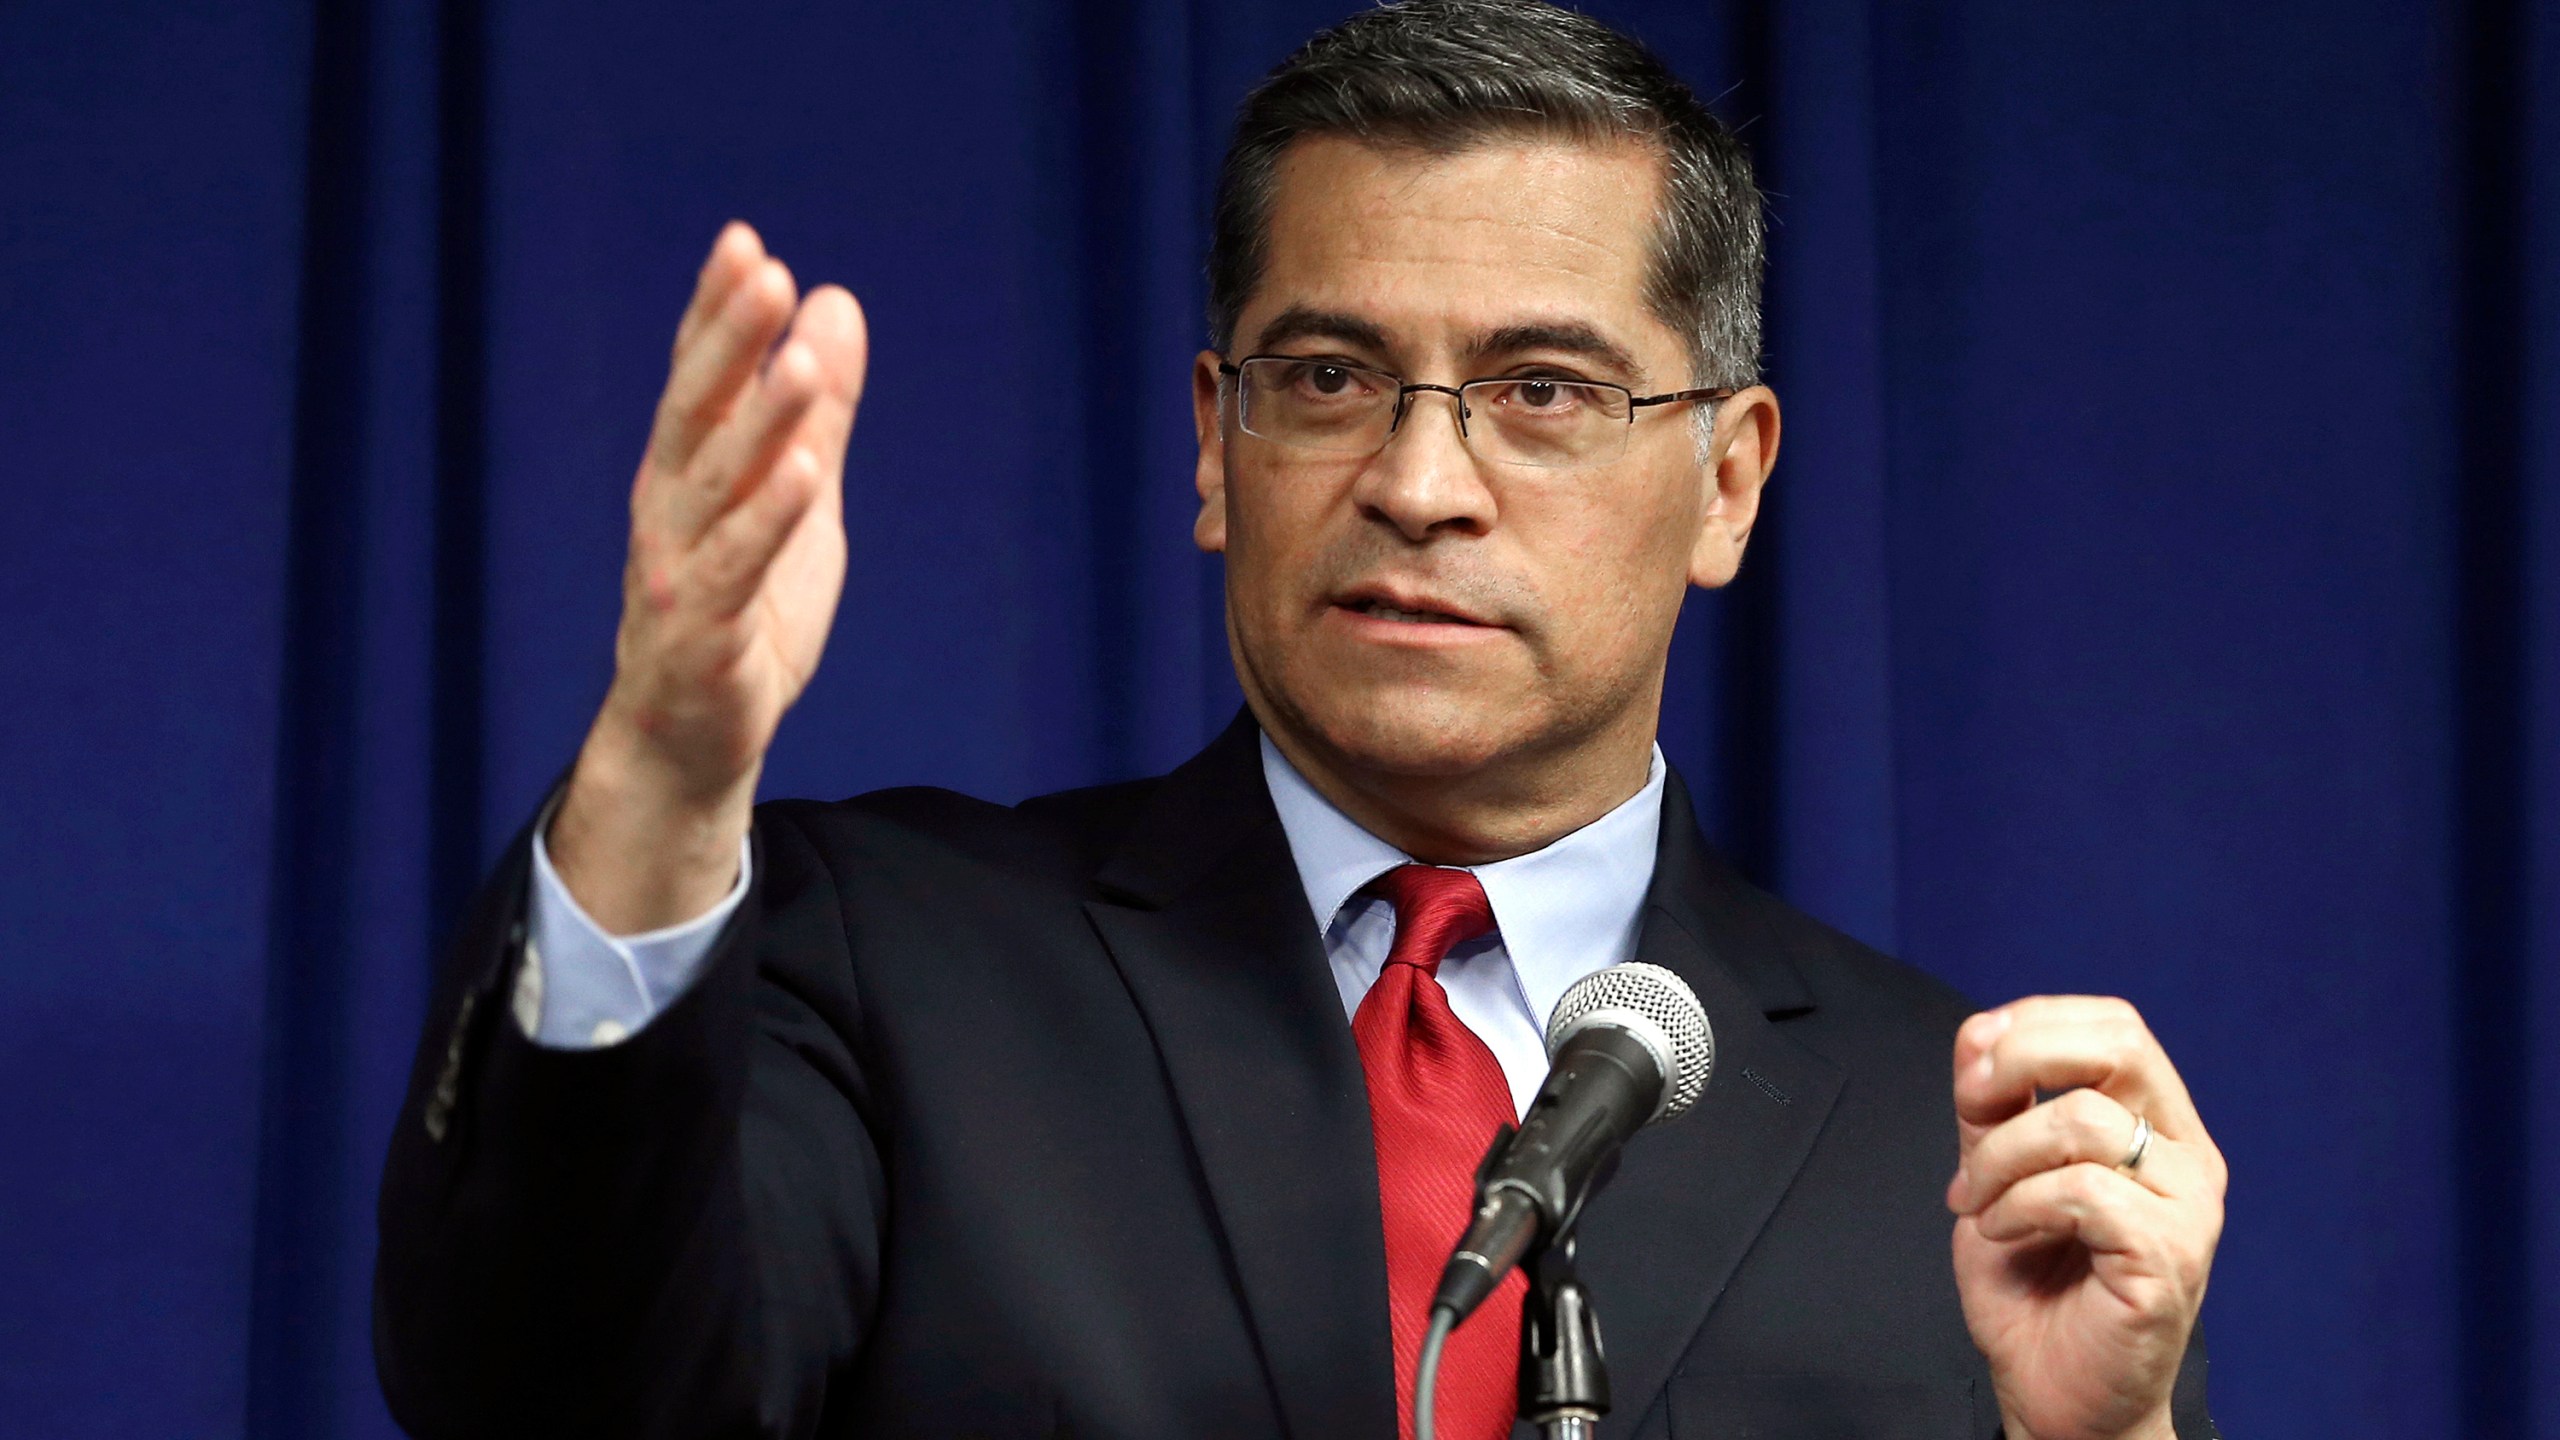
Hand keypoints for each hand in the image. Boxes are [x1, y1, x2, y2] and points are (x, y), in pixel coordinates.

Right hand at [549, 222, 868, 931]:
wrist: (690, 739)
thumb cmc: (743, 611)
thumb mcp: (795, 498)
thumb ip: (815, 410)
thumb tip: (836, 304)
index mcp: (684, 473)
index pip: (697, 377)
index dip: (715, 313)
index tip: (744, 242)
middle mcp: (667, 510)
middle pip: (694, 410)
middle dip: (726, 340)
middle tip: (762, 270)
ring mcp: (678, 571)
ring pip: (716, 483)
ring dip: (760, 420)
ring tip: (802, 360)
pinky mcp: (703, 633)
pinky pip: (737, 568)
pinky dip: (768, 520)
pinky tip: (804, 472)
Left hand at [1947, 996, 2225, 1439]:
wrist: (2055, 1395)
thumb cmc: (2034, 1290)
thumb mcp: (1998, 1174)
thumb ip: (1995, 1107)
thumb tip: (1981, 1033)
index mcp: (2157, 1129)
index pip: (2116, 1027)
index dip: (2034, 1023)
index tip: (1974, 1071)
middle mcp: (2186, 1159)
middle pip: (2122, 1045)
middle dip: (2025, 1057)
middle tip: (1973, 1106)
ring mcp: (2188, 1208)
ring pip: (2085, 1120)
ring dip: (2002, 1156)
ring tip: (1980, 1205)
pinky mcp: (2170, 1257)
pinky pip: (2084, 1190)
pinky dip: (2021, 1205)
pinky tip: (2004, 1233)